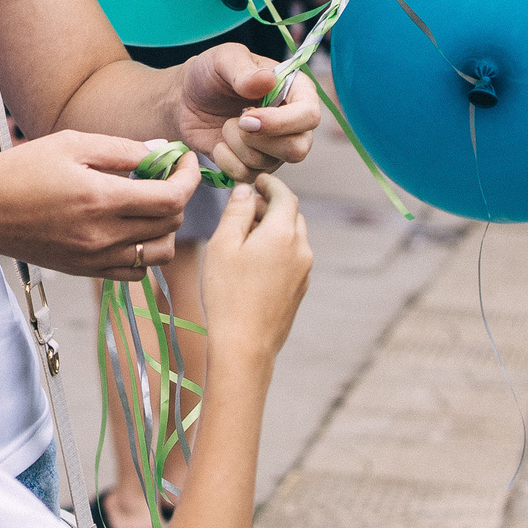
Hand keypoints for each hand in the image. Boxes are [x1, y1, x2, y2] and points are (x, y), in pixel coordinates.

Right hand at [0, 129, 199, 279]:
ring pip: (160, 253)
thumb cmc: (20, 170)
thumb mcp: (70, 144)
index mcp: (100, 199)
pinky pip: (135, 270)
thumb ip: (122, 150)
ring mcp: (95, 258)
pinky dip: (145, 250)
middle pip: (171, 225)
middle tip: (165, 174)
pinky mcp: (86, 271)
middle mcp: (102, 236)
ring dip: (165, 226)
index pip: (171, 198)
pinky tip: (130, 227)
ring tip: (148, 202)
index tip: (184, 160)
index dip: (188, 177)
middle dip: (178, 195)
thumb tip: (161, 152)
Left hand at [177, 45, 318, 181]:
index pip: (309, 115)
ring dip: (237, 145)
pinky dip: (227, 161)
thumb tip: (267, 80)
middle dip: (260, 140)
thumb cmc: (210, 73)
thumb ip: (244, 70)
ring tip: (226, 125)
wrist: (185, 98)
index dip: (281, 122)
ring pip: (269, 163)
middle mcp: (293, 122)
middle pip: (298, 148)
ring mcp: (276, 147)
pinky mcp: (255, 165)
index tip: (246, 117)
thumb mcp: (223, 59)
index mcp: (296, 91)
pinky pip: (248, 175)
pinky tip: (219, 143)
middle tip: (235, 122)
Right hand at [198, 175, 310, 363]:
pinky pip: (292, 259)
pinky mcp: (300, 290)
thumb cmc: (228, 293)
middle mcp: (301, 249)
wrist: (245, 345)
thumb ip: (237, 211)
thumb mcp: (224, 245)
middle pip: (292, 215)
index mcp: (283, 232)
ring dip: (274, 229)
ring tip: (245, 238)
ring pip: (293, 238)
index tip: (256, 181)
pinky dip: (278, 250)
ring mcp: (304, 272)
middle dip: (271, 206)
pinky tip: (253, 264)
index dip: (270, 184)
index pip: (285, 195)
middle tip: (244, 208)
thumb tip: (246, 190)